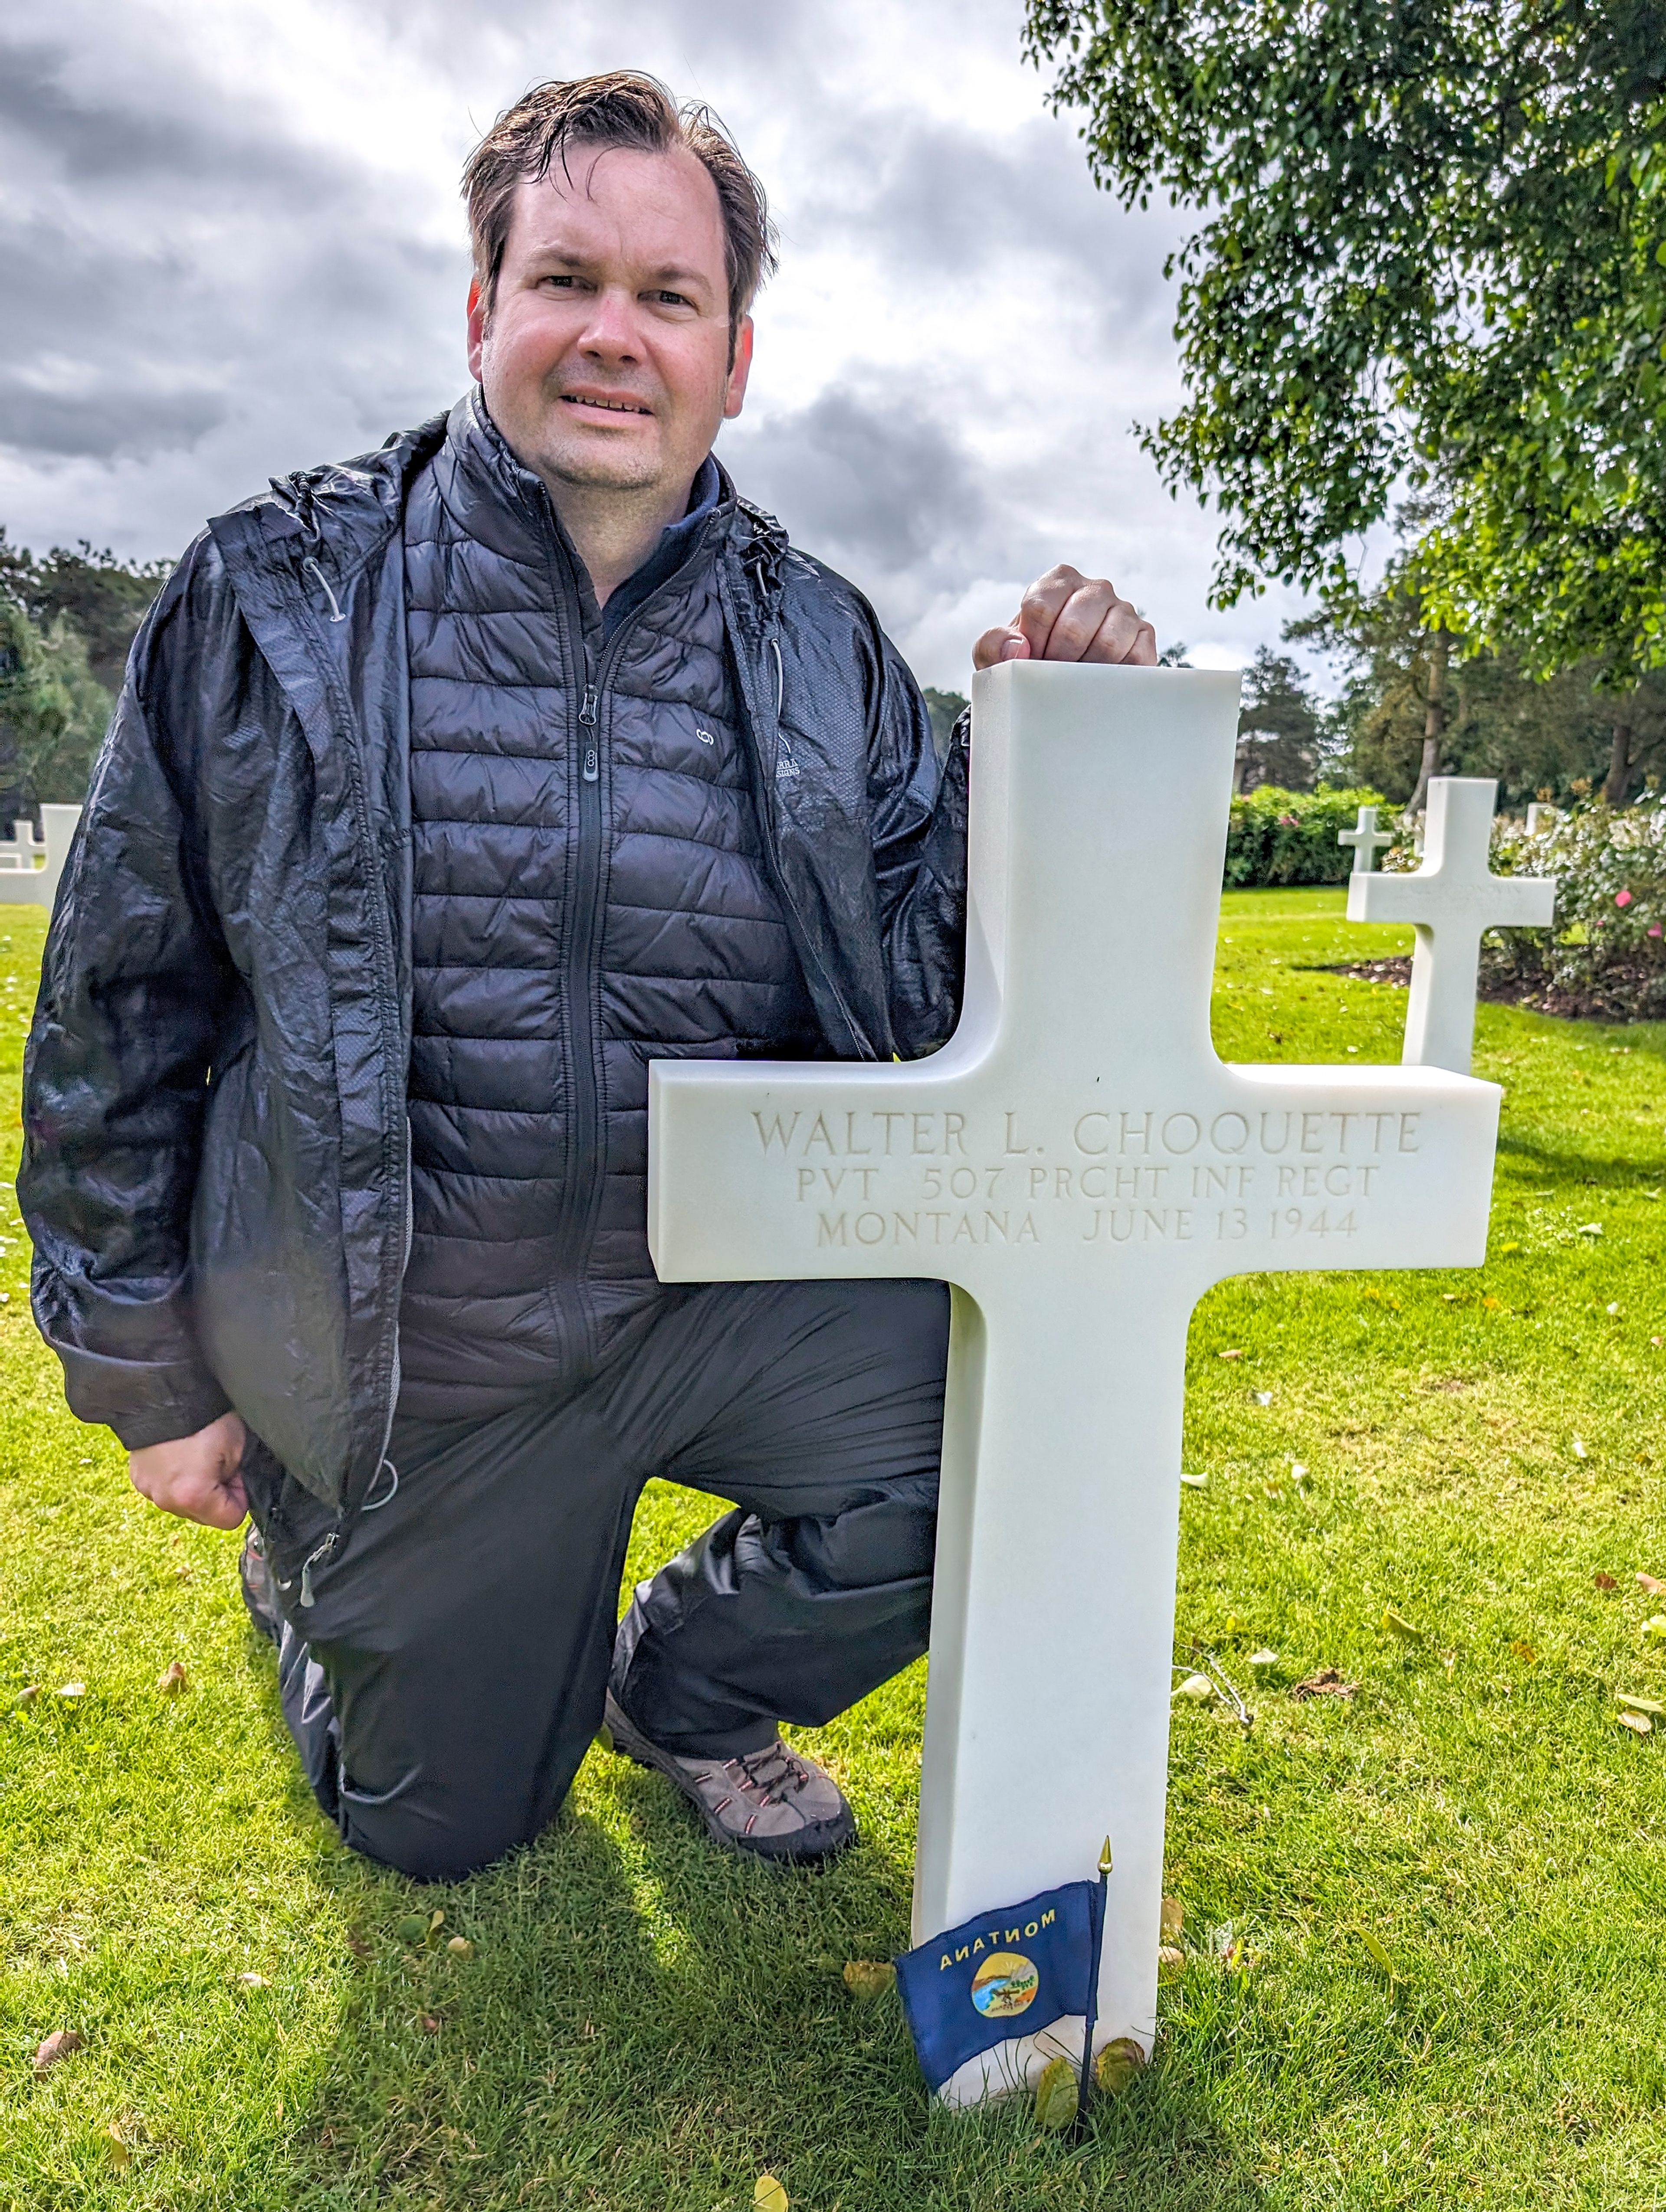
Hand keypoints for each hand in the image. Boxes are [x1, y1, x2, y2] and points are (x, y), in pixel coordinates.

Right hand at [129, 1410, 248, 1529]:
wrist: (166, 1393)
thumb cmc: (205, 1416)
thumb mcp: (238, 1448)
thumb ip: (240, 1480)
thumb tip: (237, 1492)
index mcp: (193, 1496)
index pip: (230, 1519)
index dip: (240, 1496)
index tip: (236, 1473)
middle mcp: (167, 1500)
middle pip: (205, 1515)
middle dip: (217, 1493)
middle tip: (218, 1461)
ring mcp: (149, 1491)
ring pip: (184, 1505)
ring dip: (196, 1488)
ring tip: (197, 1456)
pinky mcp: (138, 1479)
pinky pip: (166, 1490)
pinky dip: (176, 1479)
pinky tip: (180, 1456)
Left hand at [973, 564, 1156, 669]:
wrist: (1059, 684)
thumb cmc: (1026, 662)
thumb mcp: (995, 654)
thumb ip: (993, 645)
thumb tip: (1018, 648)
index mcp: (1060, 581)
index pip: (1040, 608)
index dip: (1032, 643)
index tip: (1031, 658)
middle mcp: (1095, 589)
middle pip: (1074, 628)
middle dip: (1057, 661)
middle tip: (1053, 674)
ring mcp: (1123, 612)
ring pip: (1108, 643)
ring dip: (1085, 672)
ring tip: (1074, 680)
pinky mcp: (1144, 638)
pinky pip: (1133, 659)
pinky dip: (1113, 678)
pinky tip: (1099, 682)